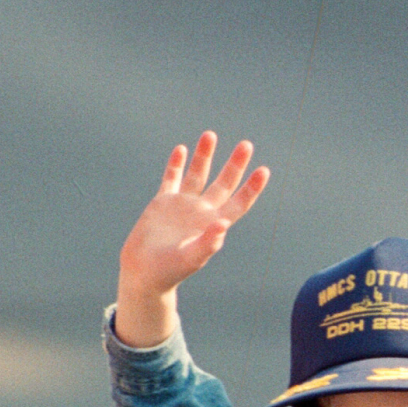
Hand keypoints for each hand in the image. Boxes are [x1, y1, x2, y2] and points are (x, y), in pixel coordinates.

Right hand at [115, 131, 268, 346]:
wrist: (144, 272)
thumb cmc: (170, 271)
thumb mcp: (191, 259)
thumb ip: (207, 243)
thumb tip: (223, 225)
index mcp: (214, 225)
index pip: (239, 203)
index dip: (252, 188)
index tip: (263, 170)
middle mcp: (202, 212)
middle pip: (224, 183)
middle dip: (235, 164)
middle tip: (247, 144)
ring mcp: (183, 205)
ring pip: (198, 175)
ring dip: (204, 156)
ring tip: (210, 134)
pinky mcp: (163, 203)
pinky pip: (172, 179)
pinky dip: (176, 165)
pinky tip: (182, 149)